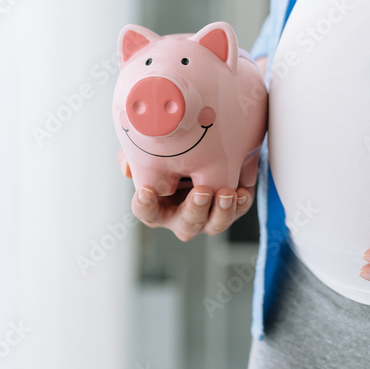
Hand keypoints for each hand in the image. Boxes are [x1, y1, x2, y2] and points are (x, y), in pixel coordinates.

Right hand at [118, 148, 255, 240]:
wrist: (206, 145)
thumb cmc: (171, 152)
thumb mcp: (152, 149)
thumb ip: (136, 155)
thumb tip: (128, 169)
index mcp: (158, 205)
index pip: (147, 211)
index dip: (145, 205)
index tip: (146, 191)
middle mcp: (182, 216)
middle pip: (186, 223)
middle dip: (195, 210)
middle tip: (201, 193)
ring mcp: (207, 216)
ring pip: (214, 224)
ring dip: (221, 212)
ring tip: (226, 194)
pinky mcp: (230, 207)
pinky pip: (237, 212)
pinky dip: (240, 205)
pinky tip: (241, 193)